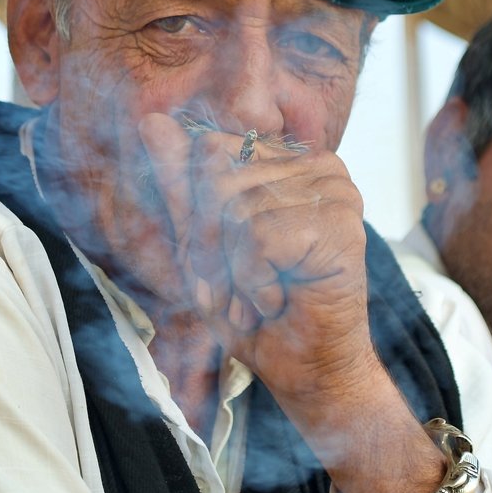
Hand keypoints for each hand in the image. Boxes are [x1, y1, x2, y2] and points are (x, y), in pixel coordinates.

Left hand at [139, 112, 371, 406]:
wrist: (304, 372)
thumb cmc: (253, 311)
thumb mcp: (200, 243)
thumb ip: (179, 183)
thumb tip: (151, 120)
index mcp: (287, 161)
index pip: (209, 149)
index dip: (198, 217)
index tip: (222, 263)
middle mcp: (319, 165)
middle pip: (216, 176)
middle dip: (211, 246)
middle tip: (238, 288)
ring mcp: (335, 191)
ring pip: (235, 208)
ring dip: (233, 272)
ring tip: (260, 297)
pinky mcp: (339, 224)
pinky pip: (258, 236)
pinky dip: (254, 282)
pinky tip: (278, 301)